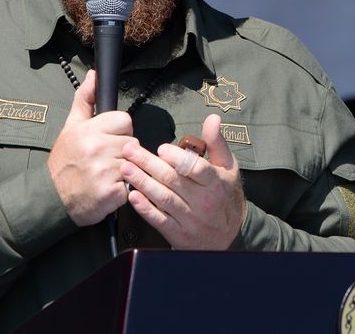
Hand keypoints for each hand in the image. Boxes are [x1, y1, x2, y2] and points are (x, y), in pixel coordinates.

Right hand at [47, 70, 138, 225]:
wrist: (53, 198)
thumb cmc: (64, 161)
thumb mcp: (71, 127)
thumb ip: (85, 99)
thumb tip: (94, 75)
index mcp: (88, 130)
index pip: (125, 121)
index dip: (119, 132)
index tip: (107, 141)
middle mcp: (96, 148)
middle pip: (132, 143)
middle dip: (122, 153)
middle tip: (105, 161)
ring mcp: (104, 171)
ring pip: (134, 164)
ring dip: (124, 172)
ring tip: (107, 175)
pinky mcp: (112, 193)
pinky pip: (132, 185)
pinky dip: (123, 190)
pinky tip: (108, 189)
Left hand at [120, 113, 245, 249]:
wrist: (227, 236)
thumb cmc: (225, 195)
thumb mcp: (228, 168)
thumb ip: (216, 143)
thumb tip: (212, 118)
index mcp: (215, 183)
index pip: (195, 168)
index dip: (177, 158)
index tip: (161, 148)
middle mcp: (203, 202)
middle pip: (173, 180)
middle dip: (148, 163)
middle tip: (129, 151)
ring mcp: (190, 219)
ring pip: (163, 198)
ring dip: (142, 182)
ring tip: (126, 168)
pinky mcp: (178, 233)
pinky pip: (159, 220)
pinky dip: (145, 208)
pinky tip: (132, 196)